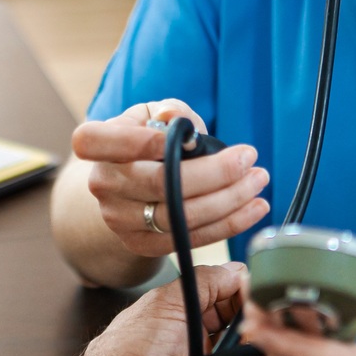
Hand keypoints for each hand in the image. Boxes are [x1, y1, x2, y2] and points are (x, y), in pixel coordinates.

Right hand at [71, 101, 269, 257]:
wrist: (128, 185)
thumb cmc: (145, 139)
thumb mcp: (153, 114)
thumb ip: (169, 111)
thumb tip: (175, 118)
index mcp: (98, 145)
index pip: (101, 142)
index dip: (143, 142)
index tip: (191, 139)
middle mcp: (103, 184)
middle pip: (160, 184)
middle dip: (215, 172)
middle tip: (250, 158)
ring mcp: (120, 219)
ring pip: (180, 216)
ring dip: (229, 200)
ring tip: (257, 181)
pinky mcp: (142, 244)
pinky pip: (191, 239)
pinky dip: (228, 224)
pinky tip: (253, 208)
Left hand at [74, 262, 289, 355]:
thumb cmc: (134, 355)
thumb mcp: (166, 302)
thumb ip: (207, 282)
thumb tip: (240, 272)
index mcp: (193, 332)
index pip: (237, 315)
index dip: (251, 308)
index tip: (258, 303)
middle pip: (258, 345)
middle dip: (264, 338)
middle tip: (256, 336)